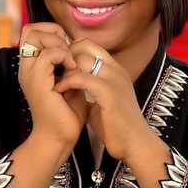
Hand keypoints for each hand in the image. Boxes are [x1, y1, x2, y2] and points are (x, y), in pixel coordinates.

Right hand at [16, 23, 89, 150]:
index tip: (68, 45)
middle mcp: (26, 68)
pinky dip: (64, 56)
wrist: (60, 137)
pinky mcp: (37, 81)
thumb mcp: (70, 82)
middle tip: (69, 50)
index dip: (51, 30)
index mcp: (32, 67)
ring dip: (60, 44)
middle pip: (30, 29)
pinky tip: (73, 69)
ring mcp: (29, 74)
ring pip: (37, 37)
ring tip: (71, 61)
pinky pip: (48, 54)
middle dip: (53, 32)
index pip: (32, 32)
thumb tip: (80, 48)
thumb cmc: (67, 113)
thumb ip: (70, 64)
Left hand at [52, 38, 155, 160]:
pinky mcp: (109, 93)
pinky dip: (67, 82)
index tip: (59, 66)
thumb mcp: (104, 100)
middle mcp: (116, 70)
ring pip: (81, 59)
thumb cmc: (117, 125)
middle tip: (53, 73)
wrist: (134, 143)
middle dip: (64, 57)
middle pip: (84, 46)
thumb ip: (92, 88)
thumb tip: (75, 84)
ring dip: (64, 69)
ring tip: (54, 82)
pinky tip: (59, 91)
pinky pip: (81, 78)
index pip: (89, 45)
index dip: (70, 51)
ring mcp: (114, 79)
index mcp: (115, 70)